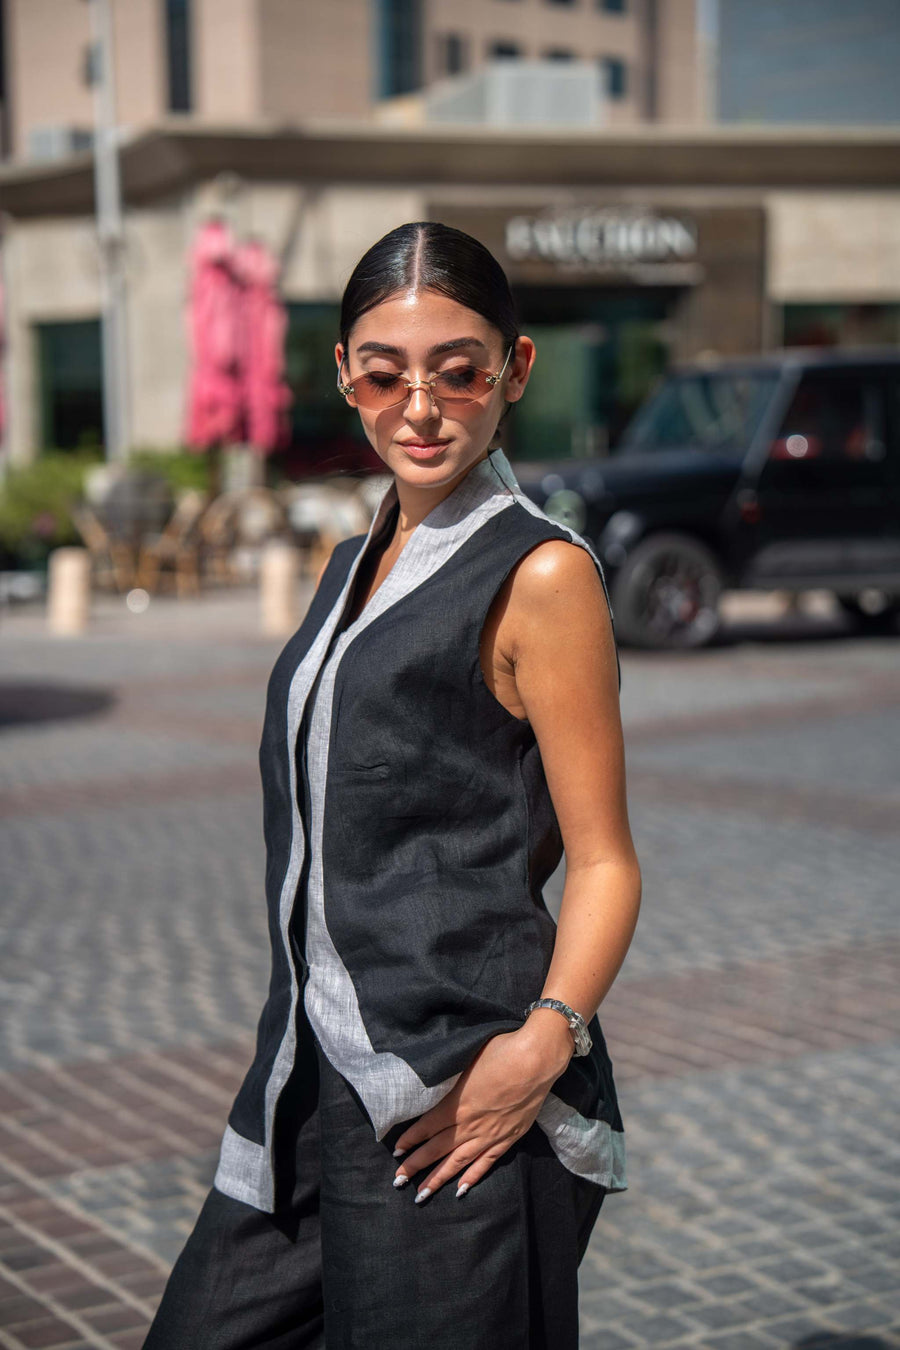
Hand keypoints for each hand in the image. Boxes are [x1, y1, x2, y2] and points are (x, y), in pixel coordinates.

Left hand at [391, 1014, 572, 1201]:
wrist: (535, 1061)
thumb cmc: (500, 1051)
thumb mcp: (465, 1058)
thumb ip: (450, 1076)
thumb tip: (434, 1080)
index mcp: (455, 1104)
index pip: (426, 1127)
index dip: (410, 1140)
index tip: (396, 1151)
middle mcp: (468, 1124)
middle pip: (437, 1149)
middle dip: (415, 1165)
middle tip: (398, 1181)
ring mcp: (489, 1134)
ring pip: (458, 1162)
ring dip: (438, 1179)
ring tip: (422, 1194)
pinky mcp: (508, 1138)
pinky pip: (486, 1163)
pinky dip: (472, 1177)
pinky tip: (461, 1189)